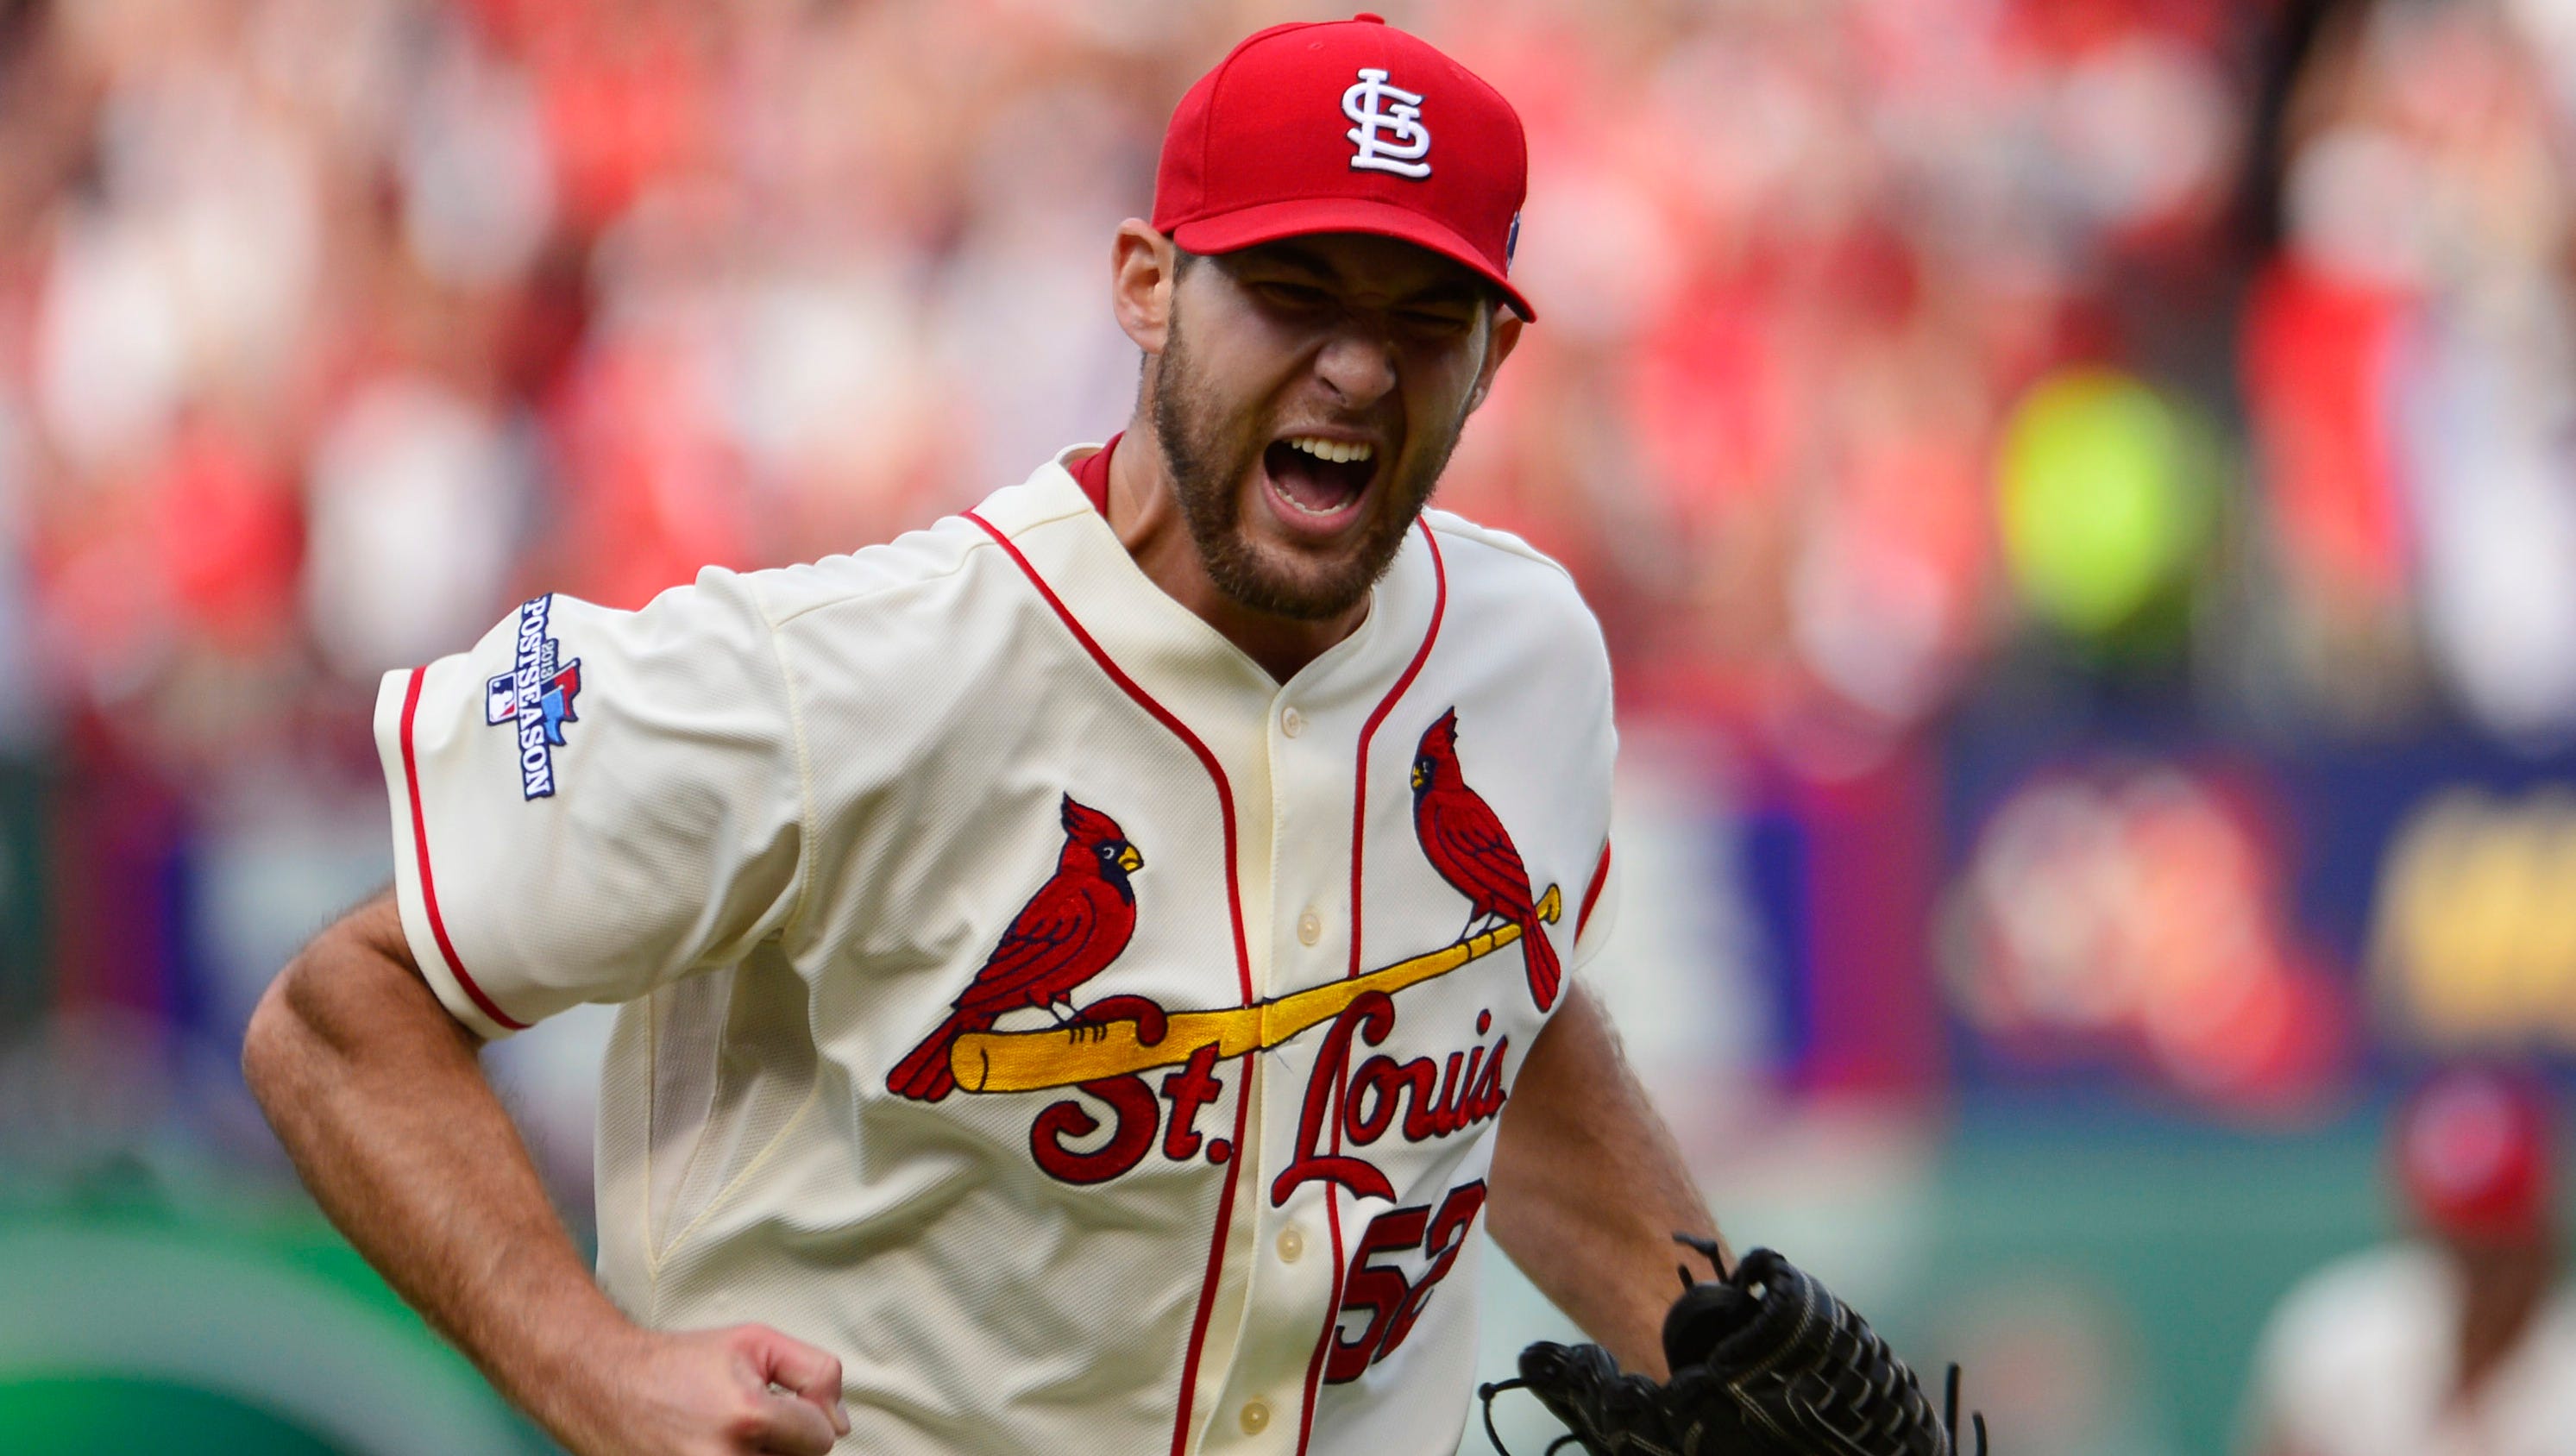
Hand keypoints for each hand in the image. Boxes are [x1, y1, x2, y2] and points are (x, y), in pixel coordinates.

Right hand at [550, 1323, 853, 1454]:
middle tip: (743, 1421)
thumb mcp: (756, 1342)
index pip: (822, 1438)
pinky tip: (714, 1449)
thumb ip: (816, 1372)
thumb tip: (841, 1423)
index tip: (776, 1404)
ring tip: (726, 1438)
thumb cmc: (679, 1364)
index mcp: (748, 1418)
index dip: (805, 1416)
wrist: (604, 1388)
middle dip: (782, 1444)